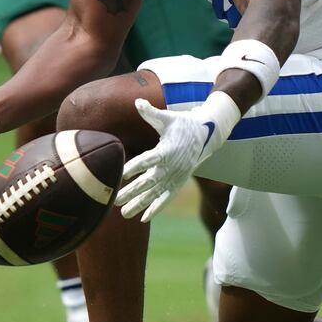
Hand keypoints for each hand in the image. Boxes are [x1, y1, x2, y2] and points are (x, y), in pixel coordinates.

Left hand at [116, 96, 231, 222]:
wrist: (207, 134)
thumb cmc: (183, 124)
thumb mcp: (167, 117)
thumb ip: (151, 113)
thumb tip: (138, 102)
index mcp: (166, 150)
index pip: (147, 160)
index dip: (134, 167)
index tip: (119, 175)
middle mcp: (172, 166)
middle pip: (148, 182)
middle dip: (131, 192)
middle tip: (114, 200)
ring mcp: (176, 176)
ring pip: (156, 193)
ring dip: (140, 204)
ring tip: (124, 214)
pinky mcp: (180, 182)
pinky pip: (167, 198)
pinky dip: (156, 208)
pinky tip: (144, 218)